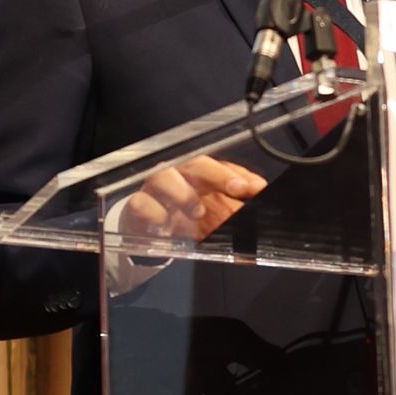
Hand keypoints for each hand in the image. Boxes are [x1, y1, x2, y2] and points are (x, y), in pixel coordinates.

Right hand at [111, 151, 267, 268]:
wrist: (150, 231)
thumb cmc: (183, 217)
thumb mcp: (213, 217)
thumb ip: (234, 214)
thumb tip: (259, 217)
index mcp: (198, 175)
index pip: (221, 166)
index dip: (239, 175)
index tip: (256, 188)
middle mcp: (177, 174)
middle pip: (195, 163)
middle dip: (218, 175)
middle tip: (237, 189)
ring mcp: (155, 188)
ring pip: (164, 175)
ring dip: (184, 193)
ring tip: (198, 212)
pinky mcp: (137, 205)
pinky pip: (142, 203)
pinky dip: (155, 213)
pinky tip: (166, 225)